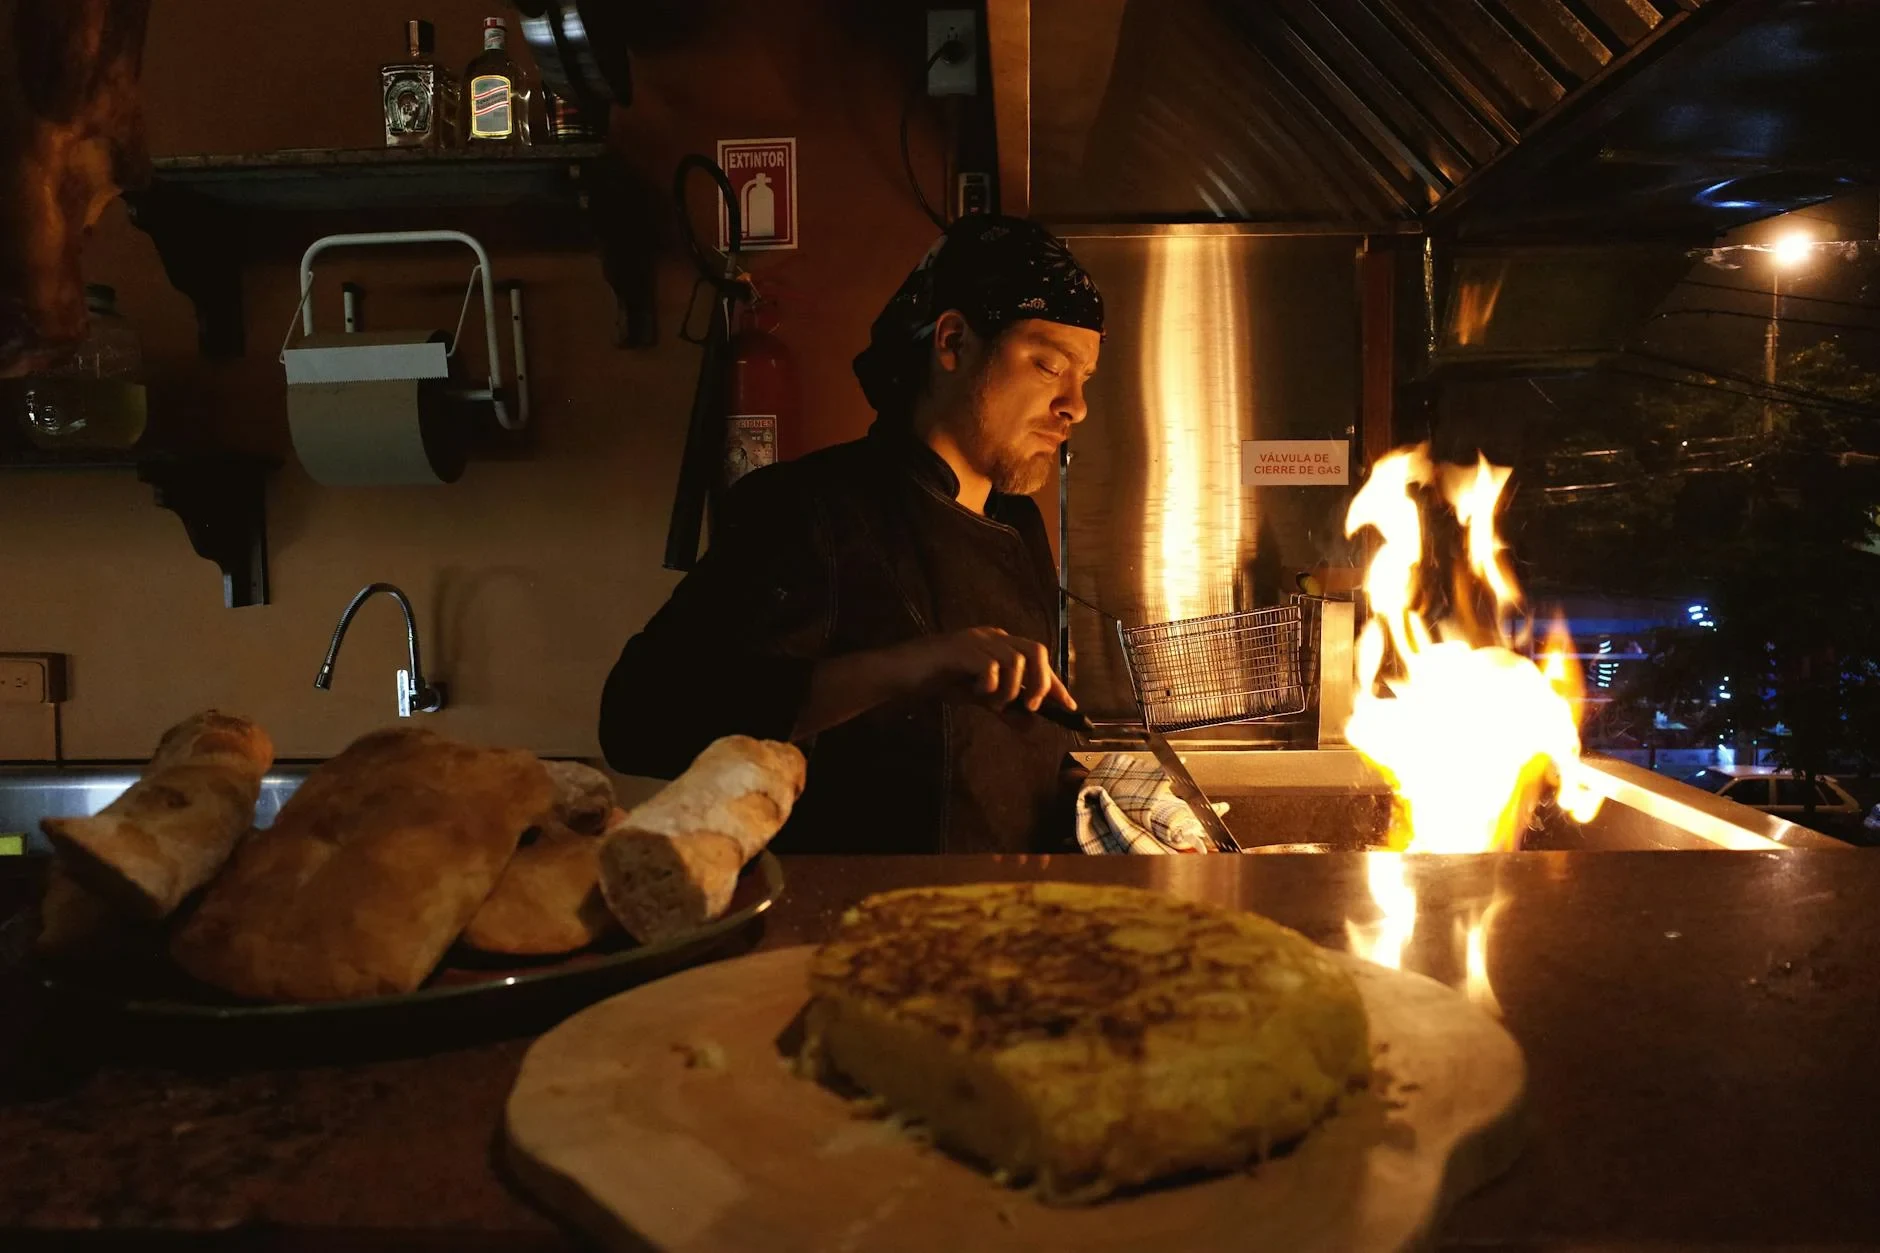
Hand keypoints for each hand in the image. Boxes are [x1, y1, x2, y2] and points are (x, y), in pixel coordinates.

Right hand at [895, 627, 1076, 713]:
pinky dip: (990, 684)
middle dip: (1041, 683)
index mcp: (1000, 643)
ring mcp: (977, 640)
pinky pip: (990, 665)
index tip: (1070, 707)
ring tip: (993, 703)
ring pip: (1016, 659)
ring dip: (1012, 688)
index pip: (1039, 659)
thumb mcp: (979, 697)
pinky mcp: (961, 649)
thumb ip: (1005, 707)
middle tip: (1031, 707)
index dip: (1056, 683)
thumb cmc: (941, 681)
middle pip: (1036, 651)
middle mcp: (993, 636)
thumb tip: (1031, 725)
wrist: (904, 673)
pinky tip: (976, 692)